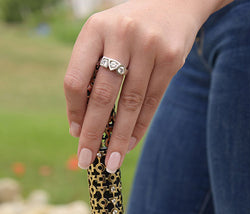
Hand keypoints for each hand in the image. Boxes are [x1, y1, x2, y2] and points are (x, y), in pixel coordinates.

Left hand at [64, 0, 230, 172]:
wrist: (175, 2)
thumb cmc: (128, 28)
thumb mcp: (104, 36)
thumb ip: (90, 71)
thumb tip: (80, 124)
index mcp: (95, 29)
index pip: (76, 79)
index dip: (74, 111)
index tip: (75, 134)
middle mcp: (121, 35)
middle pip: (102, 96)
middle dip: (93, 133)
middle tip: (86, 160)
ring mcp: (149, 47)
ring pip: (130, 103)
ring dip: (118, 138)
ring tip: (110, 162)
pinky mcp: (171, 59)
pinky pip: (152, 101)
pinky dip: (140, 126)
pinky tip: (129, 143)